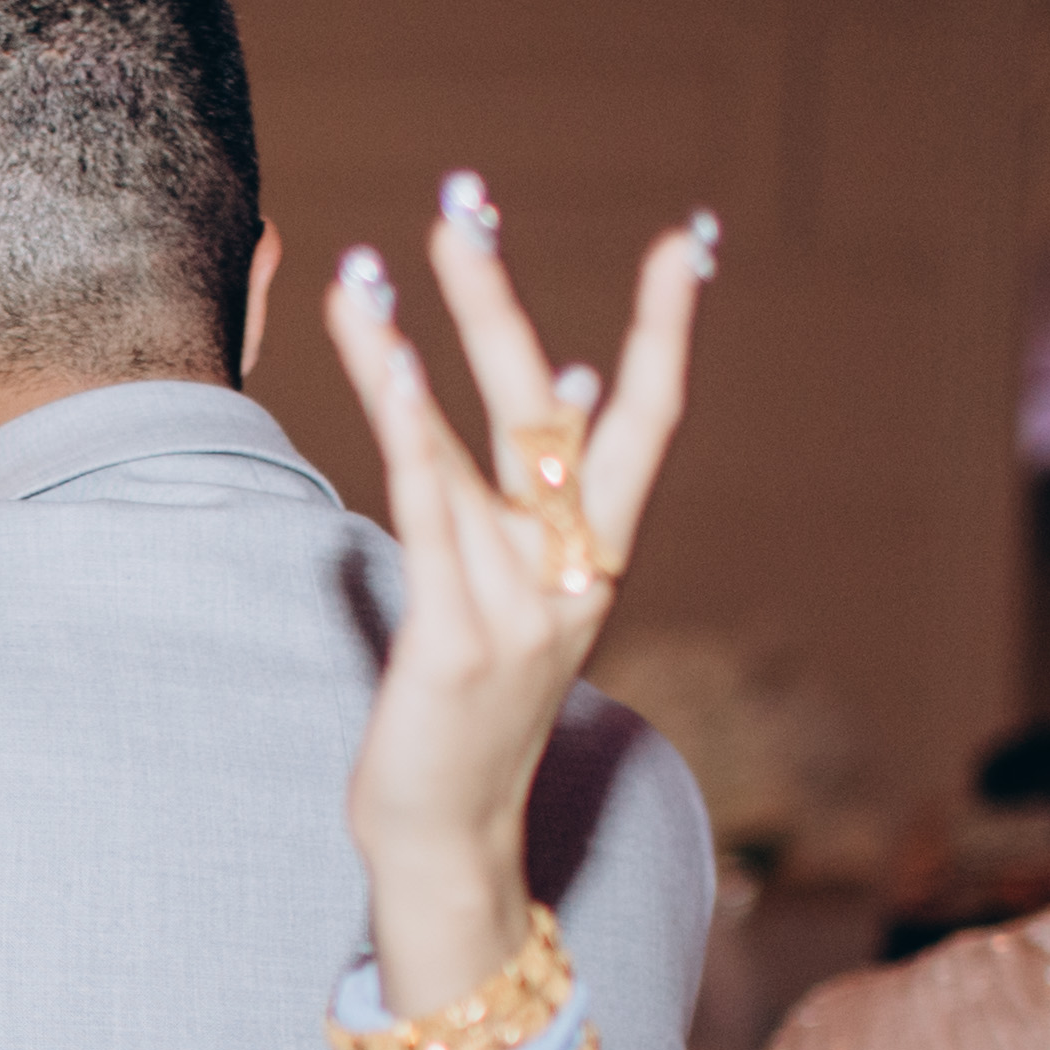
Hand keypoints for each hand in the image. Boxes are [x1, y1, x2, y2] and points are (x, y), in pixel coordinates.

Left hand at [317, 184, 709, 1015]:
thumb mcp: (504, 599)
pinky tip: (385, 371)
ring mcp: (520, 612)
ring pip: (466, 454)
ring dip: (404, 356)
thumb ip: (516, 502)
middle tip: (462, 204)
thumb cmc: (463, 720)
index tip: (685, 240)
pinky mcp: (455, 644)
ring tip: (364, 273)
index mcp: (593, 560)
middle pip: (552, 414)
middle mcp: (571, 576)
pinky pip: (432, 518)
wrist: (451, 846)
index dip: (667, 331)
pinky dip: (410, 437)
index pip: (645, 424)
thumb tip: (547, 382)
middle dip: (501, 303)